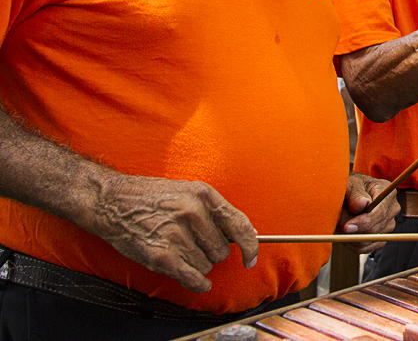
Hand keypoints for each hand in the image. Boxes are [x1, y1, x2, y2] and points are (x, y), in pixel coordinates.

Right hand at [82, 174, 256, 293]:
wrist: (111, 201)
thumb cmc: (151, 196)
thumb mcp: (189, 191)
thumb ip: (216, 210)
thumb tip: (245, 234)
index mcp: (204, 195)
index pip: (239, 226)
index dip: (250, 247)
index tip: (250, 259)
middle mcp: (193, 213)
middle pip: (221, 251)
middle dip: (210, 252)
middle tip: (192, 243)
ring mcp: (176, 234)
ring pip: (206, 266)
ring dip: (197, 264)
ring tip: (178, 249)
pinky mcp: (161, 255)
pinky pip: (192, 278)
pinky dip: (197, 283)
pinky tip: (196, 280)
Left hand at [338, 173, 399, 252]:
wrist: (349, 194)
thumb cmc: (350, 186)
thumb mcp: (350, 183)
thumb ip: (355, 193)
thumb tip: (361, 204)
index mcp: (388, 193)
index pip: (380, 212)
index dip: (364, 222)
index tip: (346, 226)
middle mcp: (392, 209)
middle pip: (376, 229)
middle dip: (355, 230)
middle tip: (337, 225)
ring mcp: (389, 224)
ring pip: (370, 240)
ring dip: (352, 237)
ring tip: (340, 226)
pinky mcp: (382, 237)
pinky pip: (367, 248)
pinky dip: (354, 244)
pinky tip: (345, 235)